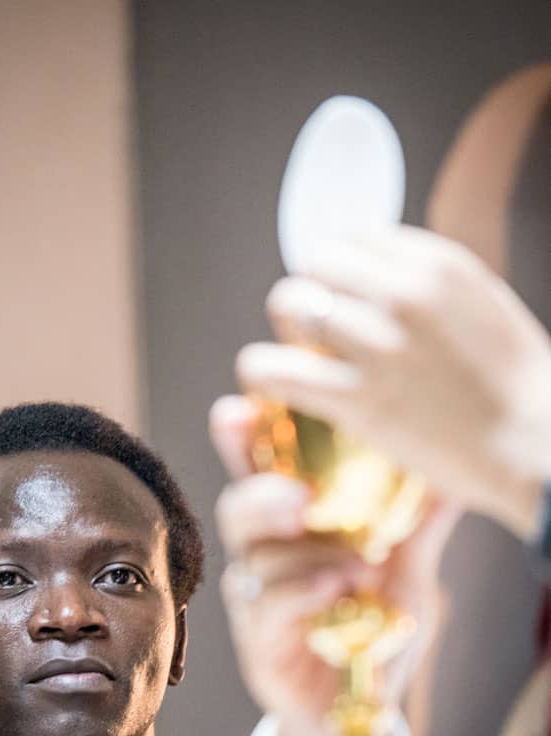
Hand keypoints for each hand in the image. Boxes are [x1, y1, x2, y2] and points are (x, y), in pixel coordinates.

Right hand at [211, 394, 457, 735]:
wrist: (363, 707)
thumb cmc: (374, 630)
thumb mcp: (408, 573)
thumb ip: (420, 524)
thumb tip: (454, 470)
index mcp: (295, 527)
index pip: (260, 472)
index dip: (242, 439)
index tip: (240, 408)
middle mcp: (266, 555)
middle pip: (238, 507)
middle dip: (261, 491)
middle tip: (298, 495)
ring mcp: (255, 599)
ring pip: (254, 558)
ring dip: (306, 555)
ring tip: (357, 566)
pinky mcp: (258, 641)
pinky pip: (264, 606)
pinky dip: (300, 592)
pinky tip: (334, 591)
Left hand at [237, 225, 550, 539]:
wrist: (538, 448)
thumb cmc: (519, 388)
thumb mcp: (484, 308)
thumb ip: (432, 287)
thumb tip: (383, 279)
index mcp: (438, 264)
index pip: (355, 237)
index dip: (340, 269)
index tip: (343, 298)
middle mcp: (404, 293)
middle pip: (316, 262)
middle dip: (311, 292)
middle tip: (317, 332)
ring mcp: (378, 344)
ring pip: (289, 303)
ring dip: (286, 331)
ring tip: (297, 357)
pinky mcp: (356, 399)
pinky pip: (274, 368)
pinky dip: (262, 373)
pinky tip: (272, 386)